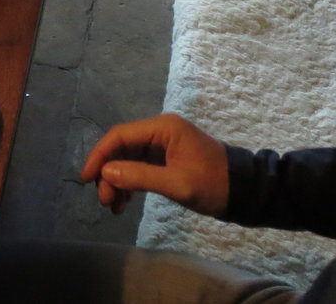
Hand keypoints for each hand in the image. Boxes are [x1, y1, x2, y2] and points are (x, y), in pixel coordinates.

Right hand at [79, 113, 229, 217]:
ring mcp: (163, 145)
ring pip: (128, 160)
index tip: (87, 178)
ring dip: (118, 182)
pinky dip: (130, 184)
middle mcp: (160, 131)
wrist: (248, 193)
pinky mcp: (167, 159)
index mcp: (163, 128)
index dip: (100, 155)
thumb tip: (105, 172)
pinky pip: (140, 168)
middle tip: (105, 201)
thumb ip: (140, 176)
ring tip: (114, 207)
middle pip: (122, 148)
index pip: (120, 136)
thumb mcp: (177, 184)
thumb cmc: (214, 185)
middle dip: (109, 174)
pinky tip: (125, 203)